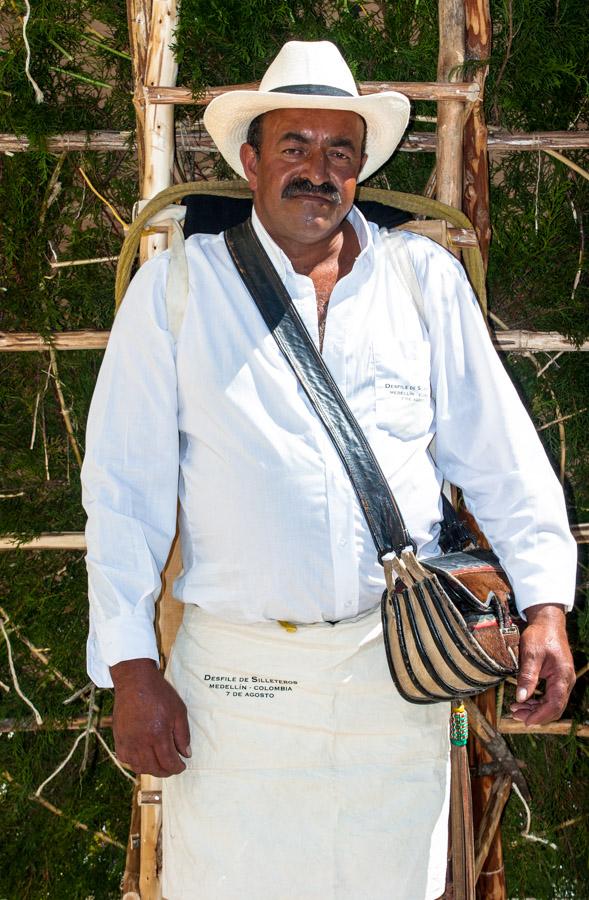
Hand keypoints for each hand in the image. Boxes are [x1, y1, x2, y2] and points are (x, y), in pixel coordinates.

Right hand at [110, 658, 190, 776]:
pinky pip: (125, 759)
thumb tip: (186, 754)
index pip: (168, 763)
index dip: (177, 768)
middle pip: (154, 768)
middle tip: (173, 767)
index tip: (182, 765)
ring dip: (151, 769)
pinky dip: (135, 763)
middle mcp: (141, 742)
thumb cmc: (159, 694)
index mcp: (158, 735)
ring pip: (139, 767)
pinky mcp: (119, 738)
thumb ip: (183, 735)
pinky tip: (143, 757)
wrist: (135, 682)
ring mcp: (128, 741)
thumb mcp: (179, 711)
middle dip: (166, 771)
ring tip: (160, 764)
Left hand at [510, 604, 574, 725]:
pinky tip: (524, 701)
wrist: (548, 622)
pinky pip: (550, 696)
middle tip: (515, 715)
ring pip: (552, 703)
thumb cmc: (540, 635)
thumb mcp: (531, 654)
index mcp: (563, 677)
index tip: (525, 721)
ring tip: (516, 709)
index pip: (554, 705)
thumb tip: (521, 698)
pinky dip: (537, 701)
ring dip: (535, 709)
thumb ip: (527, 677)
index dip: (540, 716)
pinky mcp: (557, 678)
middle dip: (535, 714)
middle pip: (554, 707)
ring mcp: (563, 680)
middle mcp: (566, 681)